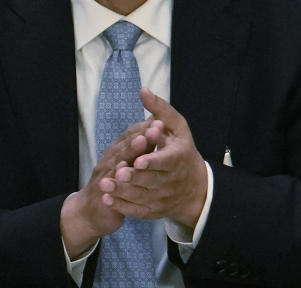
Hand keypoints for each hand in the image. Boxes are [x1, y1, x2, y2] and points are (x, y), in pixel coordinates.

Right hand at [60, 116, 163, 257]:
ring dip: (129, 151)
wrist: (90, 212)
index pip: (131, 136)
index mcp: (118, 152)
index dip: (145, 127)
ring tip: (142, 142)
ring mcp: (105, 176)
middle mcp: (110, 160)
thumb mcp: (128, 164)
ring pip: (117, 161)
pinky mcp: (102, 194)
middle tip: (155, 126)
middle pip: (126, 145)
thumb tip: (156, 129)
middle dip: (141, 134)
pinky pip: (109, 186)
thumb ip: (141, 150)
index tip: (160, 119)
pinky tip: (123, 174)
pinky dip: (115, 178)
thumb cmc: (114, 183)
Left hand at [98, 88, 207, 228]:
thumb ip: (160, 109)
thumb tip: (143, 91)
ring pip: (142, 196)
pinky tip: (108, 200)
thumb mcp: (178, 127)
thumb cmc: (183, 150)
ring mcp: (164, 197)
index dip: (152, 161)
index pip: (165, 161)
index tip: (138, 160)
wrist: (196, 187)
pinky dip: (123, 207)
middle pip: (151, 180)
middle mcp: (172, 180)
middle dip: (133, 177)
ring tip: (104, 185)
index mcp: (178, 157)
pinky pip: (139, 210)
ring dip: (123, 192)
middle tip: (116, 172)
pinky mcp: (156, 210)